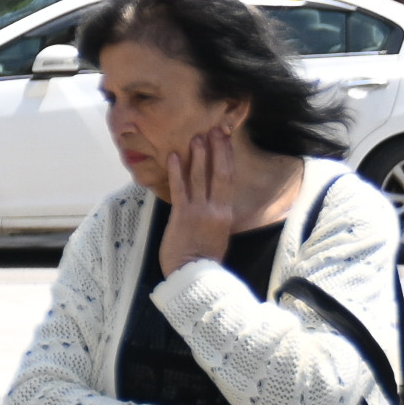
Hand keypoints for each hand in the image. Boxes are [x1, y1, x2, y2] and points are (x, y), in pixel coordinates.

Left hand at [160, 122, 260, 266]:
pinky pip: (180, 189)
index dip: (227, 157)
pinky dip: (177, 172)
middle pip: (219, 173)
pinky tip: (174, 156)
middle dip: (218, 150)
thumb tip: (214, 201)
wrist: (194, 275)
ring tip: (198, 137)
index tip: (226, 139)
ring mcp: (199, 211)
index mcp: (226, 212)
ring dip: (199, 156)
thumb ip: (217, 215)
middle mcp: (216, 208)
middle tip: (216, 129)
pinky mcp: (182, 215)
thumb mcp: (219, 234)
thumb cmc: (204, 258)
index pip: (228, 178)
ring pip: (200, 178)